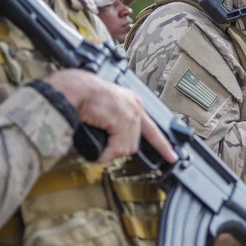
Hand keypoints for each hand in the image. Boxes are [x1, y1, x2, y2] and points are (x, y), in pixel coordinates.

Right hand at [45, 69, 175, 164]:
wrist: (72, 88)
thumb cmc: (83, 96)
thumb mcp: (107, 108)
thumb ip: (117, 122)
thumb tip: (117, 144)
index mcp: (132, 103)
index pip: (152, 129)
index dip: (162, 145)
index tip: (172, 157)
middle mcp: (135, 107)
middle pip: (134, 143)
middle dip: (117, 150)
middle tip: (102, 148)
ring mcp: (129, 113)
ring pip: (125, 148)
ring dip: (108, 153)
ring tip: (96, 146)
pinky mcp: (121, 119)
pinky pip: (115, 148)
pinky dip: (104, 154)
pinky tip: (96, 151)